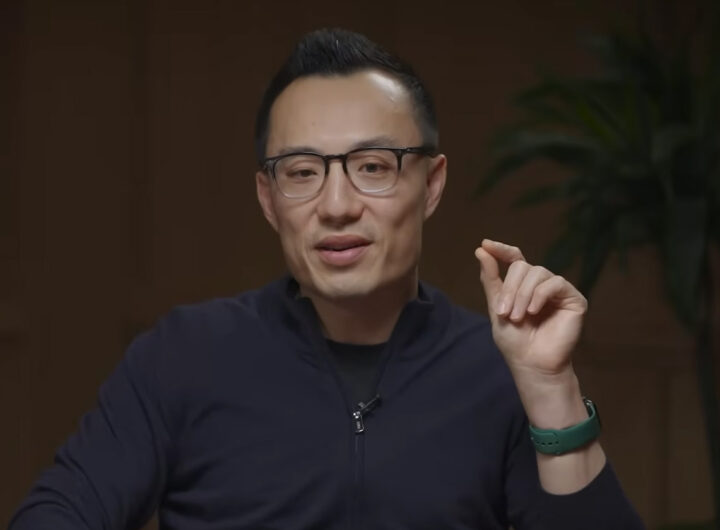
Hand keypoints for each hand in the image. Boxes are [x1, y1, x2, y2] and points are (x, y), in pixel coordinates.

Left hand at [474, 239, 586, 376]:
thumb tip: (480, 250)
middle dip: (510, 288)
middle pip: (522, 266)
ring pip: (538, 273)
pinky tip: (533, 311)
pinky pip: (555, 283)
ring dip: (522, 295)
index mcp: (522, 285)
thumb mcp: (496, 307)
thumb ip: (491, 279)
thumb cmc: (514, 340)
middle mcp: (541, 283)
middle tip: (504, 313)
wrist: (531, 363)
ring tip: (518, 317)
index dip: (501, 249)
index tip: (485, 244)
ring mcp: (558, 290)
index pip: (514, 258)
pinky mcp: (574, 299)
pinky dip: (540, 295)